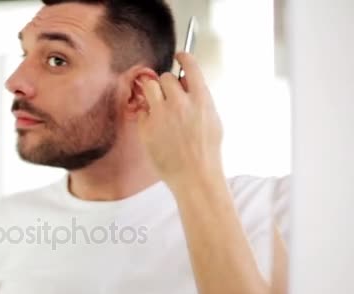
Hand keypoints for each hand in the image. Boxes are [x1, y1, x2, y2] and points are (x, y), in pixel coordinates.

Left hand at [137, 52, 223, 189]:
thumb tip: (189, 84)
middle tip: (169, 96)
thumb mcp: (213, 120)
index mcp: (200, 99)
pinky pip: (143, 110)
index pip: (190, 66)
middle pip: (166, 77)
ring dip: (153, 93)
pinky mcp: (146, 126)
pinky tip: (156, 128)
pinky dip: (147, 115)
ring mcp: (161, 114)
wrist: (194, 175)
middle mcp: (180, 103)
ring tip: (159, 107)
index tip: (180, 55)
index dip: (184, 58)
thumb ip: (200, 99)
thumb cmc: (206, 151)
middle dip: (167, 84)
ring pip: (150, 87)